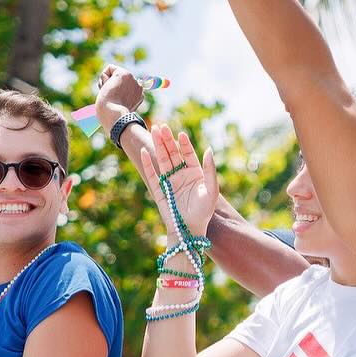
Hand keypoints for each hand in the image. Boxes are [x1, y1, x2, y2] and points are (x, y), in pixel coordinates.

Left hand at [96, 64, 146, 132]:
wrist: (114, 116)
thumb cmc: (112, 116)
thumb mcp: (118, 107)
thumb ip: (119, 98)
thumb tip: (109, 87)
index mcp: (139, 96)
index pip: (123, 88)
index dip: (115, 94)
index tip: (115, 104)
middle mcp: (138, 87)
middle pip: (118, 80)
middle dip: (111, 88)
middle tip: (112, 100)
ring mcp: (133, 80)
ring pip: (113, 74)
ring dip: (106, 84)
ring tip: (109, 94)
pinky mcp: (124, 74)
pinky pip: (110, 68)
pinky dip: (103, 77)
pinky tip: (107, 87)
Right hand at [138, 122, 217, 239]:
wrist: (189, 230)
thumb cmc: (203, 212)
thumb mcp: (211, 189)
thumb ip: (210, 169)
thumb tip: (209, 149)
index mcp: (195, 174)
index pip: (188, 154)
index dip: (184, 143)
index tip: (181, 133)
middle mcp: (181, 175)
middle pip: (173, 154)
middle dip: (167, 140)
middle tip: (162, 126)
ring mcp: (169, 182)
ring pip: (162, 160)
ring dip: (157, 146)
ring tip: (154, 131)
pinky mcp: (159, 190)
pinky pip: (152, 174)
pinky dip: (148, 163)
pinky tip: (144, 151)